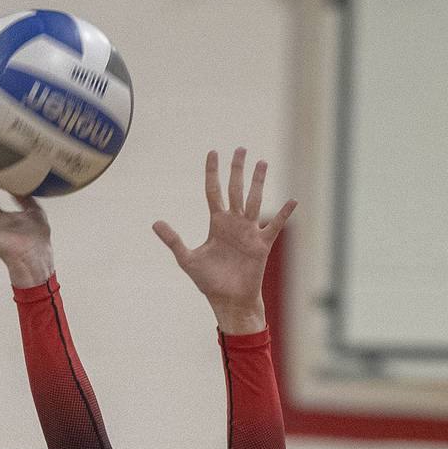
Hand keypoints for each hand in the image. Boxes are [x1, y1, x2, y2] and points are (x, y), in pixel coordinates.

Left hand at [152, 148, 296, 332]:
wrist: (227, 300)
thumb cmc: (209, 282)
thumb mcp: (187, 259)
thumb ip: (173, 240)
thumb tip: (155, 223)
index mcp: (217, 223)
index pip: (213, 191)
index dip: (212, 172)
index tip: (213, 152)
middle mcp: (234, 223)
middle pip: (235, 190)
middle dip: (237, 170)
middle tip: (240, 149)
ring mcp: (249, 232)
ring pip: (254, 201)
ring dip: (258, 182)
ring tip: (262, 162)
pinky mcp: (261, 245)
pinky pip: (274, 226)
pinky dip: (284, 215)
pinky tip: (293, 201)